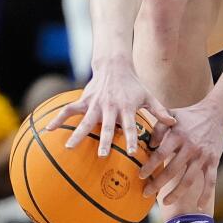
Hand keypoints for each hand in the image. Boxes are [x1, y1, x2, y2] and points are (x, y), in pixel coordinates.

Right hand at [45, 60, 175, 156]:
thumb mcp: (149, 96)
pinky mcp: (84, 100)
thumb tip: (174, 124)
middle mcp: (110, 107)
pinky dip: (58, 119)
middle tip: (102, 155)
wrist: (115, 66)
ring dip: (78, 134)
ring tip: (69, 148)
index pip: (131, 126)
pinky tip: (47, 130)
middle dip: (106, 141)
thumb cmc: (134, 85)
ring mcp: (95, 104)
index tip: (132, 152)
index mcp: (127, 108)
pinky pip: (68, 110)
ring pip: (85, 121)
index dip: (132, 139)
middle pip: (107, 127)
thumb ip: (160, 111)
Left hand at [137, 102, 222, 207]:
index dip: (149, 167)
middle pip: (172, 170)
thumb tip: (148, 145)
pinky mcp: (214, 161)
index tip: (141, 176)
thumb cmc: (189, 116)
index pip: (160, 154)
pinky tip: (199, 206)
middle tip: (145, 193)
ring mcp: (203, 156)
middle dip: (157, 184)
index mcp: (178, 135)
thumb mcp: (172, 115)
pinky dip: (206, 194)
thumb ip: (158, 127)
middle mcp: (191, 147)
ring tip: (164, 202)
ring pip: (189, 180)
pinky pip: (211, 181)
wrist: (216, 114)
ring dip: (176, 193)